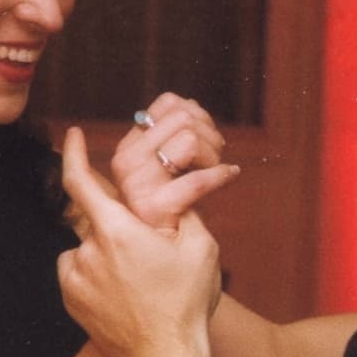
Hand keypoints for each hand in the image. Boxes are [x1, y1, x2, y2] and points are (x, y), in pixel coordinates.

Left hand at [57, 127, 221, 356]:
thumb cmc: (185, 305)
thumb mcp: (202, 249)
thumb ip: (185, 211)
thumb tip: (176, 190)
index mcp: (118, 231)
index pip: (82, 181)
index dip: (75, 154)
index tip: (73, 136)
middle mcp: (89, 250)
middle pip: (97, 220)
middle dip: (120, 227)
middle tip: (148, 252)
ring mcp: (76, 277)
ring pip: (88, 247)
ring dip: (107, 252)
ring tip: (139, 279)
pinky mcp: (71, 299)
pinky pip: (79, 271)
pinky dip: (96, 273)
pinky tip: (123, 292)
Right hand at [112, 92, 239, 228]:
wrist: (157, 252)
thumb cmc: (167, 206)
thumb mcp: (163, 164)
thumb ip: (172, 134)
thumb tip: (192, 105)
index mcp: (129, 146)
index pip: (168, 103)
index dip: (196, 112)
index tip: (205, 132)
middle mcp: (127, 160)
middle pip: (182, 117)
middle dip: (209, 133)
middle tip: (215, 154)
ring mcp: (138, 183)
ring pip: (189, 139)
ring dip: (213, 153)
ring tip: (215, 168)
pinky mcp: (154, 206)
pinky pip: (197, 180)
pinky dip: (220, 175)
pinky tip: (229, 175)